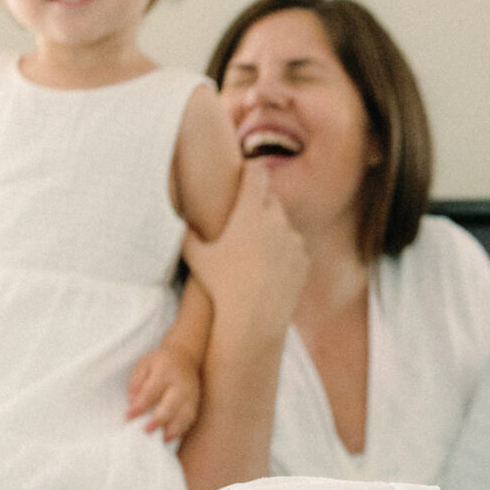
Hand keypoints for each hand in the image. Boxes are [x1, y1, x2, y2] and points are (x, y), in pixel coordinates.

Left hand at [127, 346, 202, 440]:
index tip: (128, 417)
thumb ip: (136, 383)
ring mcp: (191, 394)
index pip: (151, 391)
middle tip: (146, 431)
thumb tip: (132, 402)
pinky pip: (190, 419)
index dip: (140, 406)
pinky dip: (180, 430)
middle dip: (158, 419)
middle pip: (171, 404)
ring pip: (184, 415)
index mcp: (165, 371)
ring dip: (172, 429)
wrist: (184, 356)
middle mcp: (180, 384)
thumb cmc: (159, 362)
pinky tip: (169, 436)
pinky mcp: (196, 403)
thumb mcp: (143, 365)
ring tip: (160, 439)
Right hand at [182, 170, 306, 339]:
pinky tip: (268, 269)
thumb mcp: (194, 256)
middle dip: (259, 205)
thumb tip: (185, 220)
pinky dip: (283, 252)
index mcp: (250, 211)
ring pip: (283, 225)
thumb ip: (189, 232)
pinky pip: (293, 247)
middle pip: (270, 199)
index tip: (245, 172)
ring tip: (254, 253)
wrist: (252, 320)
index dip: (250, 169)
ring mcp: (293, 240)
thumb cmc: (219, 286)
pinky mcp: (303, 259)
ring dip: (271, 231)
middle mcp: (276, 220)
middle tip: (244, 221)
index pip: (256, 172)